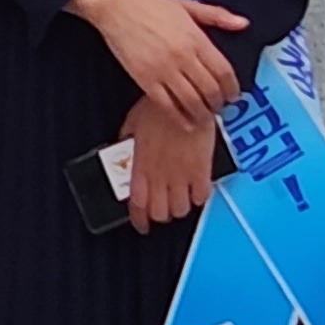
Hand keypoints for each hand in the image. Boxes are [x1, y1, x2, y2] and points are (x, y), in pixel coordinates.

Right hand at [70, 0, 251, 118]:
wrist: (116, 7)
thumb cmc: (149, 5)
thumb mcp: (187, 5)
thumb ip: (217, 16)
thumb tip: (242, 24)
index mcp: (195, 38)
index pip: (223, 71)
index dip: (232, 88)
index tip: (233, 95)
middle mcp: (183, 56)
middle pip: (210, 89)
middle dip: (219, 103)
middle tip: (220, 108)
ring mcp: (163, 69)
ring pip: (191, 101)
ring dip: (202, 113)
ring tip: (205, 117)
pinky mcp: (145, 79)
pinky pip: (166, 104)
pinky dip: (179, 117)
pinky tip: (185, 122)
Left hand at [122, 93, 219, 231]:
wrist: (185, 98)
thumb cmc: (159, 107)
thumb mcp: (133, 123)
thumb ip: (128, 142)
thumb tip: (123, 150)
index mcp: (141, 165)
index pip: (137, 204)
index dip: (139, 220)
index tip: (142, 225)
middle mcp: (161, 174)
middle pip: (160, 212)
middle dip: (161, 214)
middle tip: (163, 206)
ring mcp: (182, 174)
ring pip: (181, 210)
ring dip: (180, 207)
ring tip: (179, 197)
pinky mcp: (202, 169)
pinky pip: (201, 196)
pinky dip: (199, 197)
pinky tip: (196, 189)